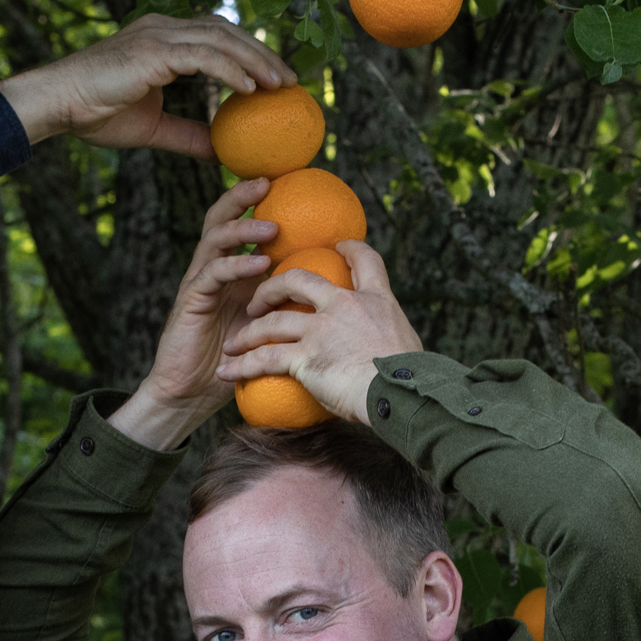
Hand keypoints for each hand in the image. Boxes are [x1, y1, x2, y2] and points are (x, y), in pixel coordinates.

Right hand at [0, 15, 293, 155]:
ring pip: (221, 39)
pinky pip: (203, 57)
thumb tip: (221, 151)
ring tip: (280, 84)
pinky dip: (231, 71)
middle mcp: (163, 27)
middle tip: (291, 80)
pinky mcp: (153, 50)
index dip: (248, 52)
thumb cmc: (95, 114)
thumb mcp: (152, 127)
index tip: (275, 78)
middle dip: (262, 51)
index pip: (216, 36)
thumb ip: (188, 134)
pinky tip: (251, 89)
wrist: (58, 106)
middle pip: (226, 30)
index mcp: (162, 38)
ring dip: (255, 60)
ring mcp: (158, 34)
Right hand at [109, 184, 281, 452]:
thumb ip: (290, 304)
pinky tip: (259, 263)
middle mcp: (214, 270)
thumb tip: (339, 292)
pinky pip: (213, 274)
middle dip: (242, 197)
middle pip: (222, 220)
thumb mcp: (269, 327)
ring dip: (244, 229)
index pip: (242, 225)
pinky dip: (237, 265)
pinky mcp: (192, 301)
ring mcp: (200, 283)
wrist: (192, 392)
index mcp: (232, 272)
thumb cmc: (235, 363)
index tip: (286, 182)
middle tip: (268, 182)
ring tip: (271, 226)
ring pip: (215, 240)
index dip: (256, 202)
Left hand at [217, 238, 423, 422]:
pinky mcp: (306, 357)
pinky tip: (227, 373)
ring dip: (249, 331)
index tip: (338, 246)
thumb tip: (385, 350)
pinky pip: (265, 358)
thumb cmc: (413, 380)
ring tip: (234, 343)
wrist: (403, 395)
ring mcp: (322, 329)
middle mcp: (344, 305)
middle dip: (272, 286)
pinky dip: (242, 365)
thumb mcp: (409, 345)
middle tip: (259, 300)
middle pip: (298, 279)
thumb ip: (389, 339)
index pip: (365, 260)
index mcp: (376, 299)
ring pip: (273, 320)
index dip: (349, 249)